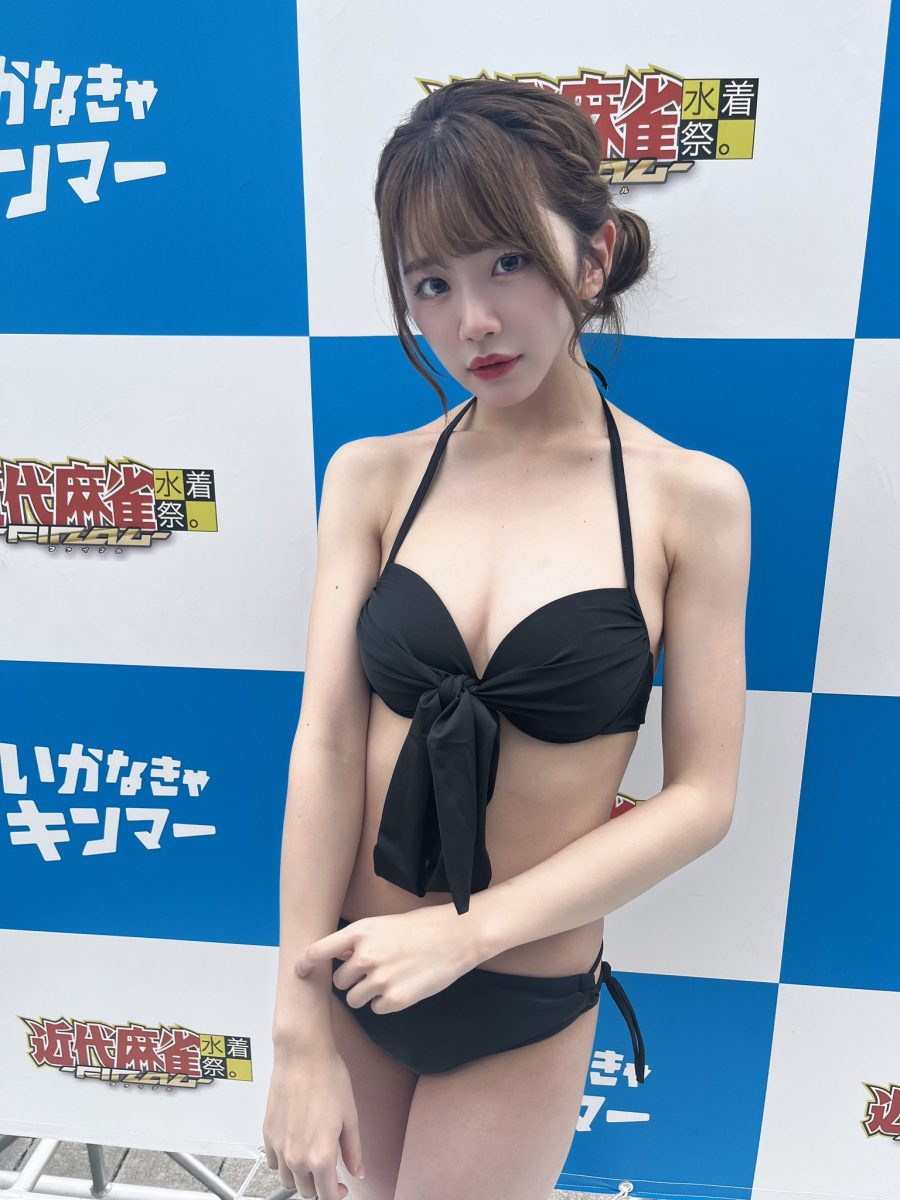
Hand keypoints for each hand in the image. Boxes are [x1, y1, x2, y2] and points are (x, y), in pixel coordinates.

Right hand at [262, 1044, 362, 1199]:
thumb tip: (358, 1171)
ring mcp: (279, 1147)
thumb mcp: (350, 1117)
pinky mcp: (268, 1134)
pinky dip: (284, 1164)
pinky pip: (273, 1163)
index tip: (343, 1189)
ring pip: (288, 1180)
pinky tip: (295, 1151)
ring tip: (312, 1162)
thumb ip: (353, 1150)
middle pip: (307, 1191)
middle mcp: (297, 1157)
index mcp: (321, 1156)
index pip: (327, 1195)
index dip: (338, 1196)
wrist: (302, 1055)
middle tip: (331, 1174)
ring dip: (301, 1178)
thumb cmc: (328, 1079)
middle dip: (320, 1187)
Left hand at [296, 905, 479, 1013]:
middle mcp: (365, 955)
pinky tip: (402, 987)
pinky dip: (386, 1003)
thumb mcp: (385, 924)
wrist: (456, 936)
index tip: (299, 972)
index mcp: (361, 932)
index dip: (306, 963)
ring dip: (366, 994)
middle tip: (373, 973)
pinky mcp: (396, 999)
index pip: (320, 950)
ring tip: (389, 980)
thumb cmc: (421, 927)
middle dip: (352, 981)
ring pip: (355, 999)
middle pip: (339, 982)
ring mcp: (380, 978)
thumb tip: (340, 956)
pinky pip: (376, 1009)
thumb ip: (360, 941)